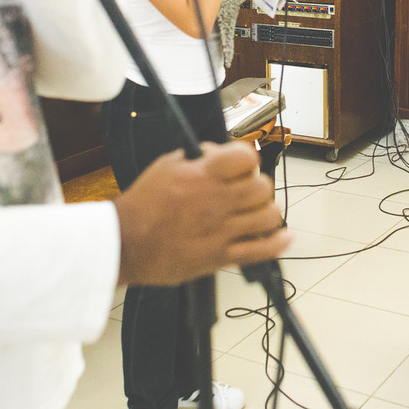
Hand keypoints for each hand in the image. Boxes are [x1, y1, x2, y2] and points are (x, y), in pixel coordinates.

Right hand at [113, 141, 289, 285]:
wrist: (124, 244)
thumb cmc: (142, 204)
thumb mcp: (167, 165)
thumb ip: (198, 157)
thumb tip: (221, 152)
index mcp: (203, 175)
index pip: (247, 157)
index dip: (248, 159)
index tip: (242, 166)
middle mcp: (216, 201)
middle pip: (262, 187)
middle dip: (258, 186)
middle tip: (246, 192)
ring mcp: (221, 230)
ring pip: (269, 216)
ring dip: (267, 212)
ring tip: (256, 212)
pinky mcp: (220, 257)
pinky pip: (262, 250)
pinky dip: (278, 243)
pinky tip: (283, 237)